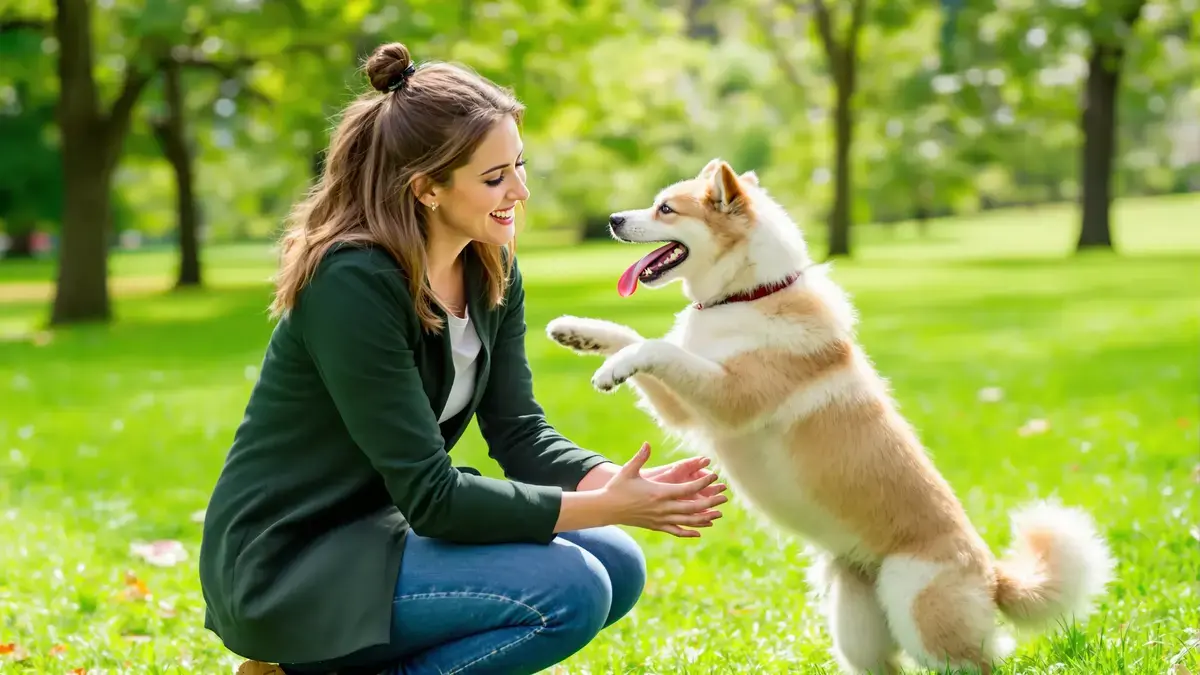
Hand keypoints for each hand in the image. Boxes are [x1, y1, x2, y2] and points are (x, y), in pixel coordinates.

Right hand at [599, 442, 726, 536]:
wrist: (606, 509)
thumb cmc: (617, 488)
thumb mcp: (628, 470)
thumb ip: (640, 457)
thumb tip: (647, 443)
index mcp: (659, 493)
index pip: (686, 489)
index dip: (702, 483)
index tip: (714, 477)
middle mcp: (662, 508)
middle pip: (692, 507)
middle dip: (710, 502)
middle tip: (723, 496)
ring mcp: (660, 519)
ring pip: (687, 521)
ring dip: (704, 518)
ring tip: (718, 514)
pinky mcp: (656, 526)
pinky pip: (676, 531)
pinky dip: (689, 532)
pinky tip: (699, 532)